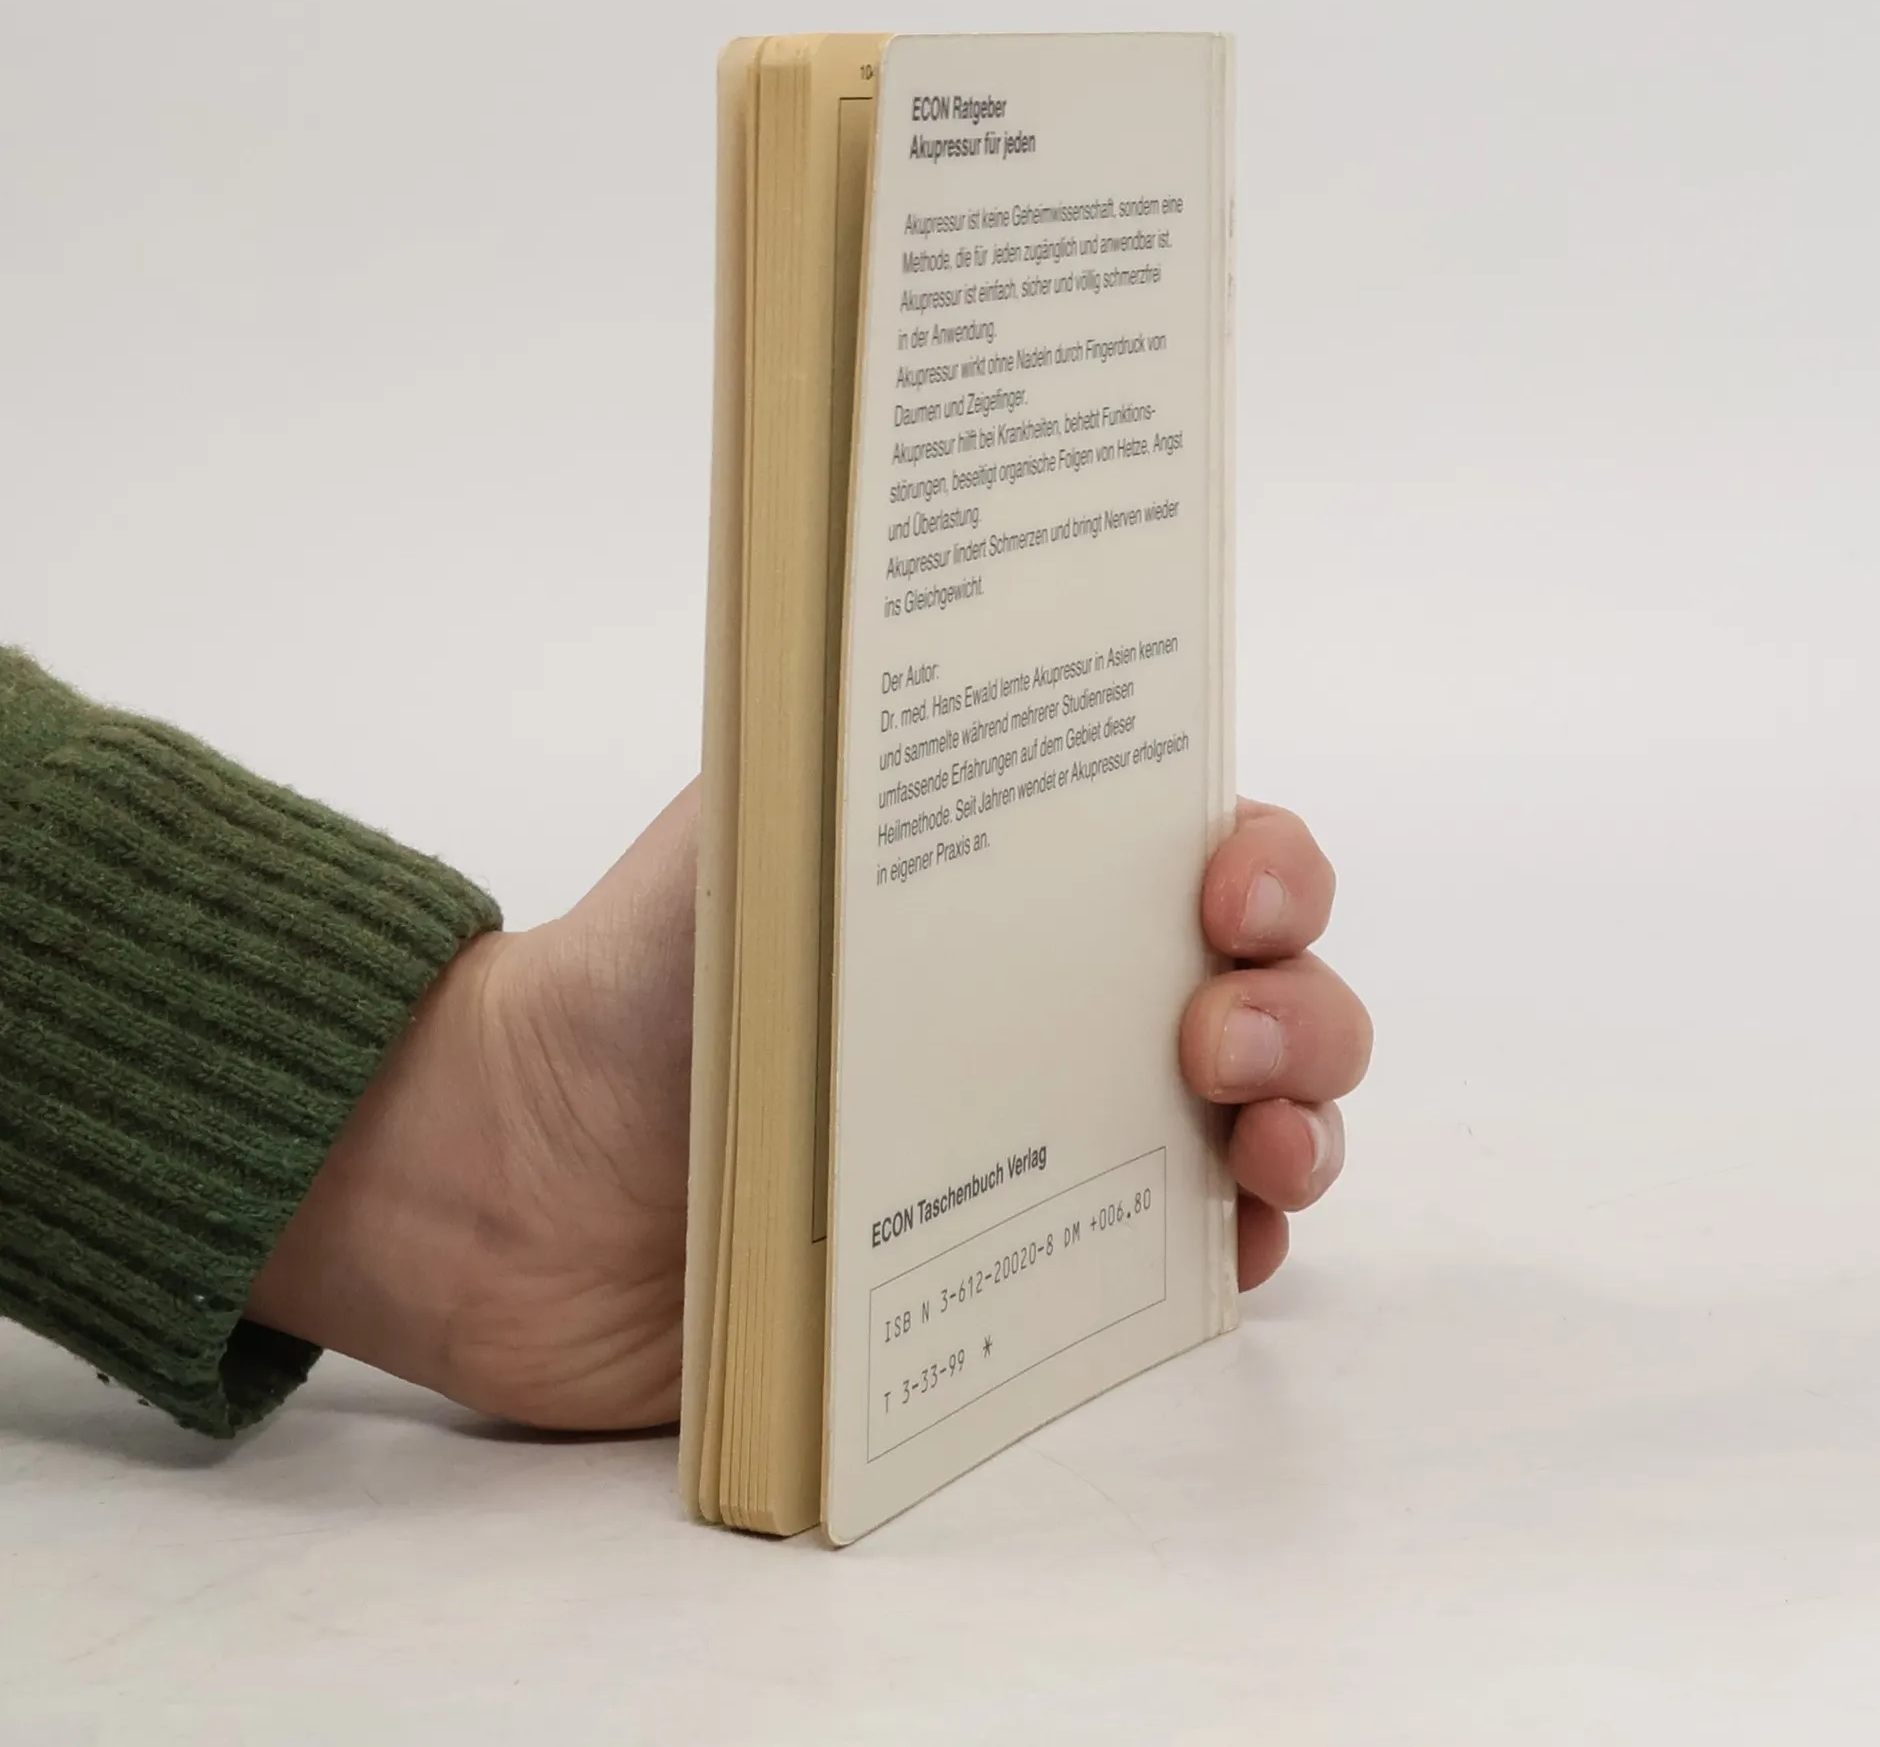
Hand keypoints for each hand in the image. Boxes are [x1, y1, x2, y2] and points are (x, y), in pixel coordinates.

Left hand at [250, 787, 1368, 1430]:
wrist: (525, 1180)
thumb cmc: (639, 979)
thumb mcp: (751, 825)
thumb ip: (866, 753)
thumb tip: (987, 661)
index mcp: (1026, 885)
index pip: (1210, 853)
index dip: (1269, 865)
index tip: (1229, 889)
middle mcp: (1068, 1002)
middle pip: (1272, 991)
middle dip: (1297, 1005)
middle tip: (1212, 1033)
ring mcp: (1060, 1137)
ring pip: (1261, 1122)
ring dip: (1304, 1123)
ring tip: (1255, 1147)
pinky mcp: (1025, 1268)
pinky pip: (1180, 1263)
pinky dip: (1236, 1250)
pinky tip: (1227, 1240)